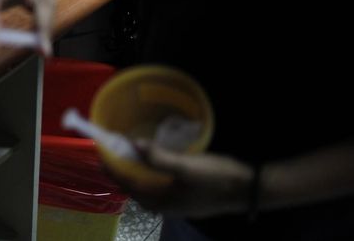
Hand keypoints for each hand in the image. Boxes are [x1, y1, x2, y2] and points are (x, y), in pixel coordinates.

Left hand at [111, 140, 253, 218]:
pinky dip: (152, 178)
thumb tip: (132, 145)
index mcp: (162, 202)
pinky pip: (161, 189)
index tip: (102, 157)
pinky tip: (156, 167)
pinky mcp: (189, 199)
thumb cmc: (216, 178)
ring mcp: (180, 205)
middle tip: (113, 158)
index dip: (114, 171)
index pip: (129, 186)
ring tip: (130, 161)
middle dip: (123, 176)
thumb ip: (158, 158)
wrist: (251, 189)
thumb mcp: (186, 166)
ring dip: (138, 177)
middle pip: (137, 192)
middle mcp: (168, 207)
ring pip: (150, 191)